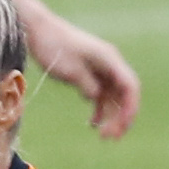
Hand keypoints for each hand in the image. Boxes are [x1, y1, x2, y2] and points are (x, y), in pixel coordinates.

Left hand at [18, 0, 140, 140]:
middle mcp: (109, 64)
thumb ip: (88, 86)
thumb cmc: (53, 46)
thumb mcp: (71, 70)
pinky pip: (101, 95)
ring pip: (114, 98)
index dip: (130, 108)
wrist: (37, 30)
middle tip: (111, 138)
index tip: (122, 127)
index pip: (130, 86)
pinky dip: (99, 110)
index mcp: (109, 59)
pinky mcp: (91, 73)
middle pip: (125, 95)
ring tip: (102, 136)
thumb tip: (98, 99)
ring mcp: (101, 69)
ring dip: (111, 117)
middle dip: (121, 117)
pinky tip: (92, 123)